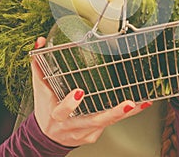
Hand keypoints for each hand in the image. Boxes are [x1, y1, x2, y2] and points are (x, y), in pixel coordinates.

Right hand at [31, 38, 151, 146]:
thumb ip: (39, 65)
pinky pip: (111, 124)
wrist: (48, 136)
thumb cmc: (46, 109)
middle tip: (128, 103)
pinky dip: (125, 115)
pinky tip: (138, 105)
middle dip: (112, 113)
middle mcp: (71, 126)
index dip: (69, 104)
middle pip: (92, 121)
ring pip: (106, 123)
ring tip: (138, 103)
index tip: (79, 92)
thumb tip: (40, 42)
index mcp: (56, 115)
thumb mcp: (40, 88)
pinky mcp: (93, 135)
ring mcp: (84, 132)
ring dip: (124, 113)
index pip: (61, 111)